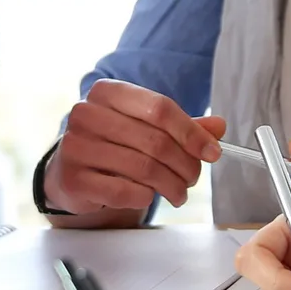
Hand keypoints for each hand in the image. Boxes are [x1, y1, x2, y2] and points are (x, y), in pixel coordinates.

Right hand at [42, 81, 225, 218]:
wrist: (72, 173)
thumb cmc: (113, 145)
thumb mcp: (147, 128)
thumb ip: (182, 126)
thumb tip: (218, 127)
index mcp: (107, 92)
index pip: (160, 108)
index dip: (191, 132)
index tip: (212, 152)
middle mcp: (86, 114)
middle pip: (155, 140)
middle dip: (185, 164)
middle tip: (193, 177)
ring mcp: (76, 146)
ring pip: (143, 168)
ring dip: (171, 185)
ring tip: (178, 192)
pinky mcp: (73, 178)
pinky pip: (125, 191)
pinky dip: (145, 197)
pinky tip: (147, 196)